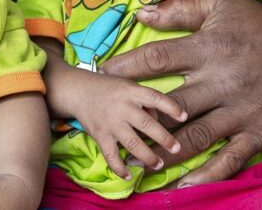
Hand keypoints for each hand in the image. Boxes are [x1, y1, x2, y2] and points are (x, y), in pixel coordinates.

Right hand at [67, 70, 184, 178]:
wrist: (77, 90)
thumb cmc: (108, 87)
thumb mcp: (127, 85)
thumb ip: (144, 100)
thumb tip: (159, 119)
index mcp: (131, 91)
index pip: (155, 97)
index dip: (171, 106)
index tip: (184, 116)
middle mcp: (123, 107)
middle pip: (147, 124)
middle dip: (164, 139)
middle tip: (176, 148)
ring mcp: (111, 122)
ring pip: (133, 143)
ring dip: (148, 156)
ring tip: (159, 164)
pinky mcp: (100, 134)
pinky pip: (111, 155)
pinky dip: (119, 168)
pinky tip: (128, 175)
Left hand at [99, 0, 261, 185]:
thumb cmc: (260, 26)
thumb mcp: (221, 6)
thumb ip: (180, 10)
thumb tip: (141, 13)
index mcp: (207, 49)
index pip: (156, 59)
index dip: (125, 67)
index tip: (101, 75)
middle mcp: (221, 82)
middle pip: (171, 105)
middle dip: (139, 119)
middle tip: (111, 130)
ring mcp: (240, 111)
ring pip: (195, 137)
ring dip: (164, 152)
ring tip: (137, 162)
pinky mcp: (259, 133)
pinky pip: (230, 159)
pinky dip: (207, 174)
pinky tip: (185, 185)